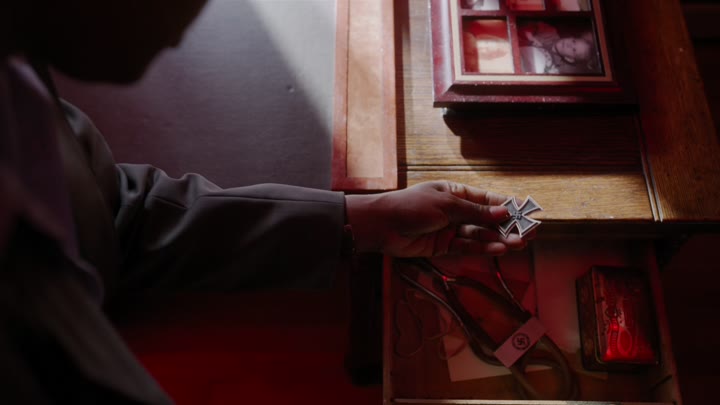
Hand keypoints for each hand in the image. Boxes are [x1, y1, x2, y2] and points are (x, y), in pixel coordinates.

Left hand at [345, 181, 529, 256]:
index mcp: (456, 192)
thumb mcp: (446, 204)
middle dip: (507, 226)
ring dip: (499, 239)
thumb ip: (475, 211)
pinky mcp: (445, 246)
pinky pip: (468, 247)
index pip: (487, 199)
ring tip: (518, 243)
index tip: (528, 212)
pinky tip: (499, 249)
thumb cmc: (412, 206)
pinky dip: (483, 248)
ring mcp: (451, 229)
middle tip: (530, 233)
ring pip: (480, 235)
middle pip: (486, 219)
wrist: (383, 226)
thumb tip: (504, 212)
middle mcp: (456, 210)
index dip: (507, 206)